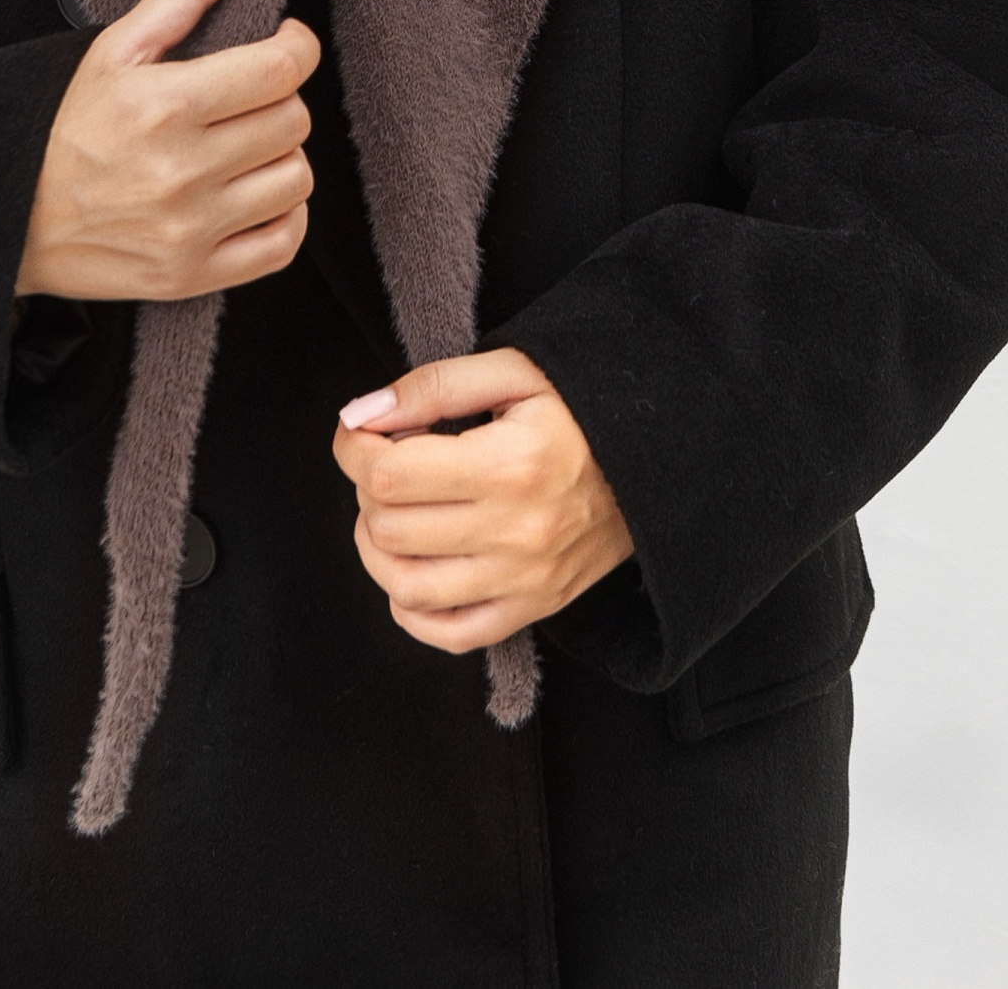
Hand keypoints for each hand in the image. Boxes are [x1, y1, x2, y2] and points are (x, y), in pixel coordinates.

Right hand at [16, 0, 317, 300]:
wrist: (5, 218)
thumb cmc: (62, 125)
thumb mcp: (115, 47)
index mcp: (165, 104)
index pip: (282, 68)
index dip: (294, 46)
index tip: (278, 43)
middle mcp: (182, 172)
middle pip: (293, 120)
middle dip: (276, 99)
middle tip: (241, 97)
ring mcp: (190, 230)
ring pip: (296, 179)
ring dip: (278, 156)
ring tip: (239, 146)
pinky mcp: (193, 276)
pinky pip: (284, 244)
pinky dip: (280, 216)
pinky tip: (247, 193)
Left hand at [330, 348, 633, 650]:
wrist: (655, 460)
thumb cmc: (579, 407)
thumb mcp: (513, 373)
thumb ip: (431, 387)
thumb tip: (358, 414)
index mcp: (511, 463)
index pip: (388, 475)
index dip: (353, 448)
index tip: (358, 430)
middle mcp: (518, 532)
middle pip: (390, 528)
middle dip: (367, 488)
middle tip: (388, 459)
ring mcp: (526, 581)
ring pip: (406, 587)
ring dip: (375, 547)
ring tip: (389, 511)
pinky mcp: (534, 609)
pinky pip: (450, 634)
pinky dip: (410, 610)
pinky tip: (409, 568)